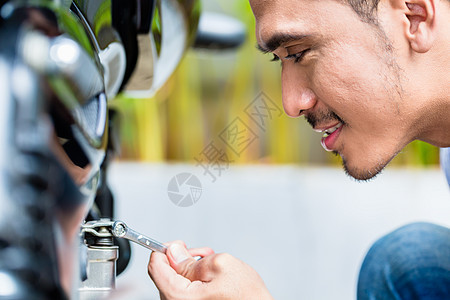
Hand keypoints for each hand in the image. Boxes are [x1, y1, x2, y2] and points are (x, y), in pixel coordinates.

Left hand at [148, 241, 272, 299]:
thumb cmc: (247, 297)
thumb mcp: (220, 264)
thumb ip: (191, 258)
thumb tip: (174, 252)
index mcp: (179, 296)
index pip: (156, 266)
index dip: (166, 249)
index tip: (178, 245)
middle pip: (166, 275)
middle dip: (183, 260)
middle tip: (202, 255)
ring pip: (176, 283)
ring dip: (191, 270)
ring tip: (212, 267)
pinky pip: (185, 293)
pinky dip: (195, 282)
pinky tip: (211, 278)